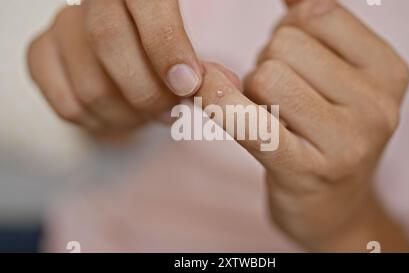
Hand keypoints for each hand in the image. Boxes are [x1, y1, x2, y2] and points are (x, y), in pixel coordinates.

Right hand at [28, 0, 201, 132]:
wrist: (119, 56)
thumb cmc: (159, 52)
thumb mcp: (187, 52)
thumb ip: (202, 66)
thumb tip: (224, 86)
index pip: (145, 2)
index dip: (166, 45)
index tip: (187, 85)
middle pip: (110, 44)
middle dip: (149, 92)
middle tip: (173, 111)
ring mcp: (60, 26)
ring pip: (93, 87)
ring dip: (130, 115)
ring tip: (149, 114)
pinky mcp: (40, 55)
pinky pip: (70, 107)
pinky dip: (103, 123)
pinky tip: (121, 114)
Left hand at [196, 0, 408, 250]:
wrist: (333, 208)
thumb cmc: (326, 133)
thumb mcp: (338, 78)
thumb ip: (315, 29)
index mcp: (388, 71)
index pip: (316, 13)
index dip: (291, 29)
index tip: (297, 59)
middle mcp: (377, 105)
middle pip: (284, 45)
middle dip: (269, 64)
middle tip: (282, 97)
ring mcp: (346, 141)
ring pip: (263, 77)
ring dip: (252, 92)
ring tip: (273, 117)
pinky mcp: (305, 170)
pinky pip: (248, 120)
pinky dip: (219, 102)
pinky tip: (205, 94)